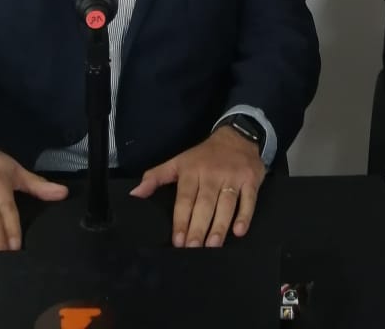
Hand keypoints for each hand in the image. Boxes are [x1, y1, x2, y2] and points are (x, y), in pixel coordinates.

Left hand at [130, 127, 265, 247]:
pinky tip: (239, 231)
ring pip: (226, 203)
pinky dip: (245, 215)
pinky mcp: (250, 180)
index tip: (177, 241)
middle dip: (198, 226)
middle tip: (194, 248)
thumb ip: (155, 177)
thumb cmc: (204, 156)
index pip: (185, 198)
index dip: (181, 219)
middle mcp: (211, 174)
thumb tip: (134, 195)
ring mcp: (232, 176)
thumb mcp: (178, 161)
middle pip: (204, 203)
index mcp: (191, 170)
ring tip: (213, 245)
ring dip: (219, 225)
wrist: (237, 136)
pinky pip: (248, 199)